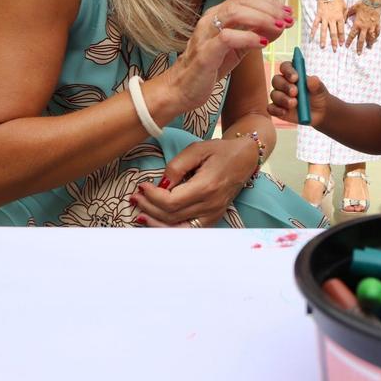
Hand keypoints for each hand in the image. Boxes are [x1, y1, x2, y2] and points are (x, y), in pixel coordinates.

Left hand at [129, 138, 257, 226]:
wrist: (245, 158)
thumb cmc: (220, 151)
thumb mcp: (197, 149)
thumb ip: (176, 166)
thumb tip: (161, 185)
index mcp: (207, 187)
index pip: (172, 202)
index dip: (152, 197)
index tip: (142, 186)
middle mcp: (211, 205)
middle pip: (171, 216)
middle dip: (149, 207)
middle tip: (136, 197)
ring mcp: (213, 214)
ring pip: (178, 228)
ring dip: (156, 222)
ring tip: (140, 212)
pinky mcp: (213, 218)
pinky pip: (188, 231)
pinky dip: (170, 229)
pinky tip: (156, 222)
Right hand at [165, 0, 289, 112]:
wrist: (182, 89)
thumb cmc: (209, 67)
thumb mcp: (238, 49)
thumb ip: (256, 35)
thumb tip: (280, 25)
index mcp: (217, 15)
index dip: (270, 2)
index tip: (288, 12)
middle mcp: (210, 19)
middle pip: (243, 0)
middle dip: (270, 8)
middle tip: (288, 20)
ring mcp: (205, 34)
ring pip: (235, 13)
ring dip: (262, 19)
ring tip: (280, 28)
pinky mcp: (204, 53)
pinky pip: (227, 38)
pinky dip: (248, 38)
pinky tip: (262, 43)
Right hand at [268, 60, 331, 126]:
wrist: (320, 113)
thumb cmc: (319, 97)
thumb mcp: (320, 90)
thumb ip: (316, 85)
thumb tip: (312, 79)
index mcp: (293, 74)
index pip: (285, 67)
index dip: (288, 71)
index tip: (295, 78)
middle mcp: (283, 83)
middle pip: (276, 80)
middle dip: (285, 86)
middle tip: (295, 92)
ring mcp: (279, 96)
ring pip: (274, 94)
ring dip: (283, 99)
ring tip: (295, 103)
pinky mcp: (277, 109)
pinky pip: (271, 108)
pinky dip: (276, 110)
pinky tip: (285, 112)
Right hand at [311, 0, 346, 51]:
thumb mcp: (345, 7)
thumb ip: (345, 15)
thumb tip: (345, 23)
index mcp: (340, 17)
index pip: (341, 30)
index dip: (342, 38)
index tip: (342, 44)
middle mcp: (332, 19)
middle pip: (333, 33)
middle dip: (334, 42)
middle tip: (335, 49)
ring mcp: (324, 18)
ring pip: (324, 31)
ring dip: (323, 39)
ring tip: (322, 46)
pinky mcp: (318, 15)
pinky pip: (315, 24)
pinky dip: (313, 30)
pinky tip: (311, 37)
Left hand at [345, 0, 380, 53]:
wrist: (372, 1)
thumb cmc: (361, 4)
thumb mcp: (352, 8)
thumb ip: (347, 14)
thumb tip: (342, 18)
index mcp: (357, 24)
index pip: (352, 35)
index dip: (349, 41)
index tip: (346, 46)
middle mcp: (364, 27)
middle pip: (362, 39)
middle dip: (360, 47)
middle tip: (359, 53)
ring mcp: (371, 26)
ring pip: (371, 37)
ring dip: (370, 43)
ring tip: (369, 47)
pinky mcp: (377, 23)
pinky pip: (377, 31)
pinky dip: (377, 35)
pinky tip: (376, 38)